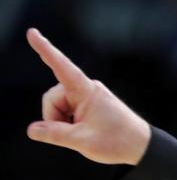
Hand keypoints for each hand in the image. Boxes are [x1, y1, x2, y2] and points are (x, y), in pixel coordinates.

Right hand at [25, 28, 150, 164]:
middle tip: (75, 136)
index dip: (44, 49)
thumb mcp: (83, 141)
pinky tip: (84, 132)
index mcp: (87, 90)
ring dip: (63, 122)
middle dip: (55, 118)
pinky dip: (70, 123)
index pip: (61, 67)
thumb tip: (33, 130)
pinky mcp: (89, 104)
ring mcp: (88, 96)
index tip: (31, 32)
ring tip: (84, 135)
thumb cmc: (117, 142)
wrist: (143, 147)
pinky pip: (68, 111)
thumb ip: (54, 134)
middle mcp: (87, 88)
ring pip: (59, 106)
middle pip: (53, 98)